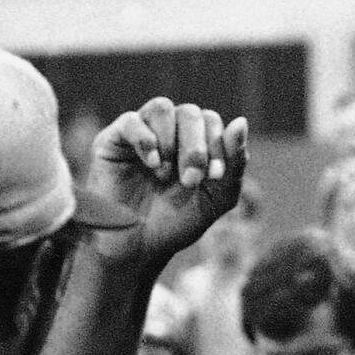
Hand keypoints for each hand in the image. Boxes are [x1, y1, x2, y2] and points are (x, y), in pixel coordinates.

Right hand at [88, 98, 248, 277]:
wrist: (138, 247)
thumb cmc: (177, 223)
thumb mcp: (216, 198)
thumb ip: (234, 163)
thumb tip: (241, 122)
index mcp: (195, 142)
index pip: (212, 122)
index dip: (219, 145)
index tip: (215, 176)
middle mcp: (169, 132)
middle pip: (191, 114)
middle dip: (196, 148)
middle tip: (190, 181)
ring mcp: (141, 133)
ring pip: (162, 108)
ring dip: (172, 143)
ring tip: (166, 175)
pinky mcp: (113, 139)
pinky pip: (131, 121)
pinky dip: (146, 140)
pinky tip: (152, 165)